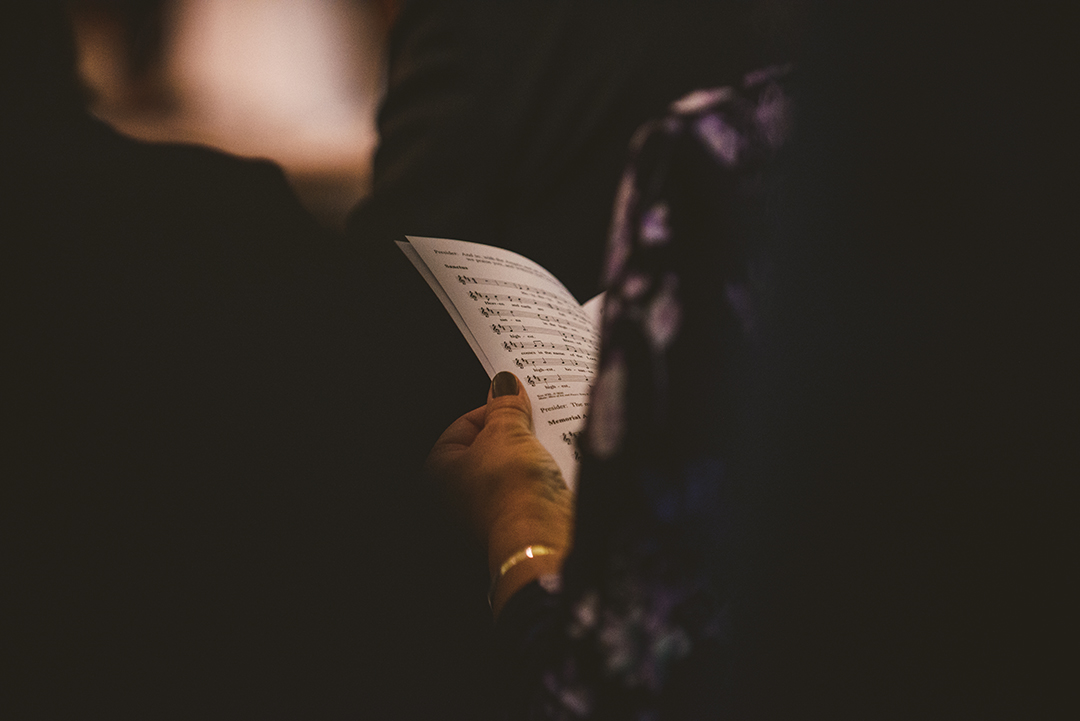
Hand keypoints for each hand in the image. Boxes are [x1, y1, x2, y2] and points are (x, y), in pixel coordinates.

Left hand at [427, 371, 572, 613]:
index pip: (462, 426)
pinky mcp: (513, 525)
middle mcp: (454, 498)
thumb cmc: (511, 492)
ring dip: (529, 454)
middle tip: (533, 418)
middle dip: (513, 432)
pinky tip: (555, 467)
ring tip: (547, 443)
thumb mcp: (507, 431)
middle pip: (486, 448)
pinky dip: (539, 477)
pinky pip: (525, 491)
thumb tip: (504, 385)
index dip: (491, 409)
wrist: (542, 539)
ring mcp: (483, 515)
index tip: (515, 401)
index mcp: (436, 474)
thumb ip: (505, 404)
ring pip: (508, 469)